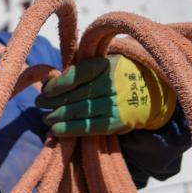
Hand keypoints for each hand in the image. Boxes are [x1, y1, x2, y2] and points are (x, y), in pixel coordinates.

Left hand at [35, 54, 175, 136]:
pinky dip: (69, 129)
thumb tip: (48, 83)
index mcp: (107, 65)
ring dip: (57, 116)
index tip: (45, 90)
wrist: (153, 91)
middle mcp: (112, 84)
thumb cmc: (118, 75)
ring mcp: (116, 104)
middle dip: (52, 101)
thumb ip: (80, 69)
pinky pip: (89, 127)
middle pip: (75, 95)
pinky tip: (55, 130)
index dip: (58, 84)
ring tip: (45, 118)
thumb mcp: (104, 62)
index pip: (78, 75)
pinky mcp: (117, 122)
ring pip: (79, 111)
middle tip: (39, 104)